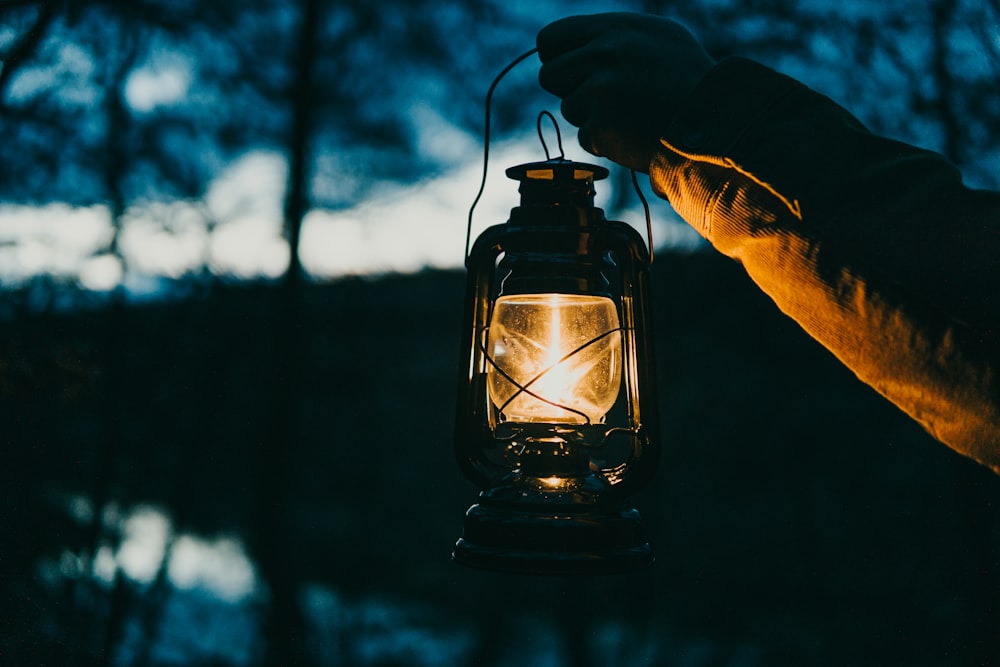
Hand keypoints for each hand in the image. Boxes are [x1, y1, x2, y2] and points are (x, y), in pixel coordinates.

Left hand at [537, 13, 714, 172]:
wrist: (715, 119)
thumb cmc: (687, 81)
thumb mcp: (656, 38)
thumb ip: (612, 37)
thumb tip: (575, 46)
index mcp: (613, 28)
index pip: (549, 39)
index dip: (559, 59)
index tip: (574, 73)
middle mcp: (604, 52)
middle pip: (549, 75)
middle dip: (571, 90)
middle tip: (605, 98)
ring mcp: (601, 88)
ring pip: (569, 108)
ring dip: (592, 118)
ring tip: (630, 114)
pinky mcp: (603, 123)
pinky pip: (585, 137)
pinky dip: (606, 141)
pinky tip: (634, 133)